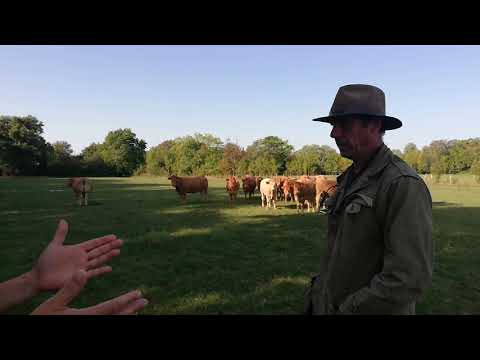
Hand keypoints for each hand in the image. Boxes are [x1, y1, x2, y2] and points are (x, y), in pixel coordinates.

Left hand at [30, 219, 122, 291]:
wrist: (39, 276)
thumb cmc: (46, 262)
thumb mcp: (54, 245)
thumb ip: (61, 233)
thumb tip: (63, 220)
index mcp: (78, 250)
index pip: (94, 243)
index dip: (103, 240)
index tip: (114, 236)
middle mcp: (82, 258)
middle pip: (99, 251)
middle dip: (110, 246)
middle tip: (121, 242)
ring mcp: (82, 267)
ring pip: (98, 260)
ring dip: (108, 256)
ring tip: (118, 251)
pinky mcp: (79, 277)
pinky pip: (92, 273)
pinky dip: (100, 271)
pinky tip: (109, 268)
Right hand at [31, 270, 148, 314]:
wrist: (34, 328)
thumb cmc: (41, 318)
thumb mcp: (53, 304)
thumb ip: (69, 289)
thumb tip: (82, 271)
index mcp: (85, 316)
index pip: (111, 307)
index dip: (126, 300)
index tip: (138, 294)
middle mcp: (90, 322)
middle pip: (116, 316)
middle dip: (131, 308)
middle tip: (145, 301)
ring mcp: (88, 324)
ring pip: (112, 321)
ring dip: (124, 314)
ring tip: (136, 309)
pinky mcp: (84, 324)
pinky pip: (104, 322)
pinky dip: (114, 318)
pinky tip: (118, 315)